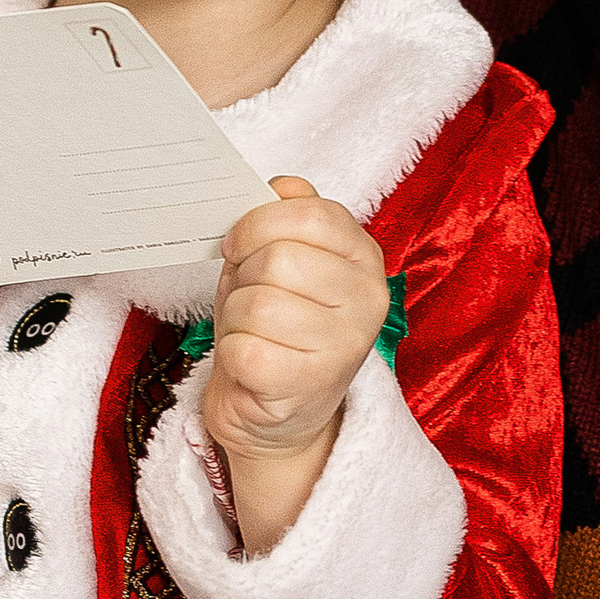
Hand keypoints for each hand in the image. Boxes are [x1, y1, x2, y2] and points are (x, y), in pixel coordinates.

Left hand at [202, 176, 389, 547]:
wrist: (279, 412)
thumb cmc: (278, 327)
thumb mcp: (285, 261)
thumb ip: (288, 218)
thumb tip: (284, 186)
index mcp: (364, 258)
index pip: (311, 215)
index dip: (258, 223)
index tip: (238, 244)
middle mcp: (367, 301)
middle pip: (278, 260)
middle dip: (243, 275)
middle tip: (246, 294)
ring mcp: (344, 348)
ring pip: (256, 305)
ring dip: (235, 317)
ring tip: (250, 331)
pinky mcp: (308, 387)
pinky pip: (245, 350)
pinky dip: (231, 355)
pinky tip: (250, 364)